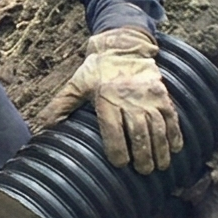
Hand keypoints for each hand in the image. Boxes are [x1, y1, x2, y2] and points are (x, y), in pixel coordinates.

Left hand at [41, 27, 182, 172]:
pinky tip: (175, 149)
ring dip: (160, 149)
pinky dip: (175, 133)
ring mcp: (148, 96)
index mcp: (106, 98)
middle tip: (143, 171)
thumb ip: (60, 106)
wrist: (122, 46)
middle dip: (143, 155)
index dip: (118, 148)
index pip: (113, 128)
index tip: (120, 164)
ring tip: (160, 166)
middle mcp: (129, 97)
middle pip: (139, 131)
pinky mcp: (162, 93)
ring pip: (157, 126)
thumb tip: (42, 126)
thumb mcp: (76, 84)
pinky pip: (172, 116)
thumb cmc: (97, 69)